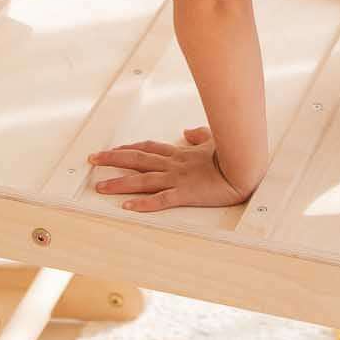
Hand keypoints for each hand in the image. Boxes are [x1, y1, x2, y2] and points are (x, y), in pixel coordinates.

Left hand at [89, 126, 251, 211]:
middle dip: (113, 160)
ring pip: (143, 180)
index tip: (112, 150)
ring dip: (120, 183)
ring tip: (100, 187)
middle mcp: (175, 165)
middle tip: (91, 160)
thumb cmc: (235, 155)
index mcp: (181, 154)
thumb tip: (187, 131)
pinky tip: (128, 208)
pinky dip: (144, 204)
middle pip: (137, 160)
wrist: (248, 168)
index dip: (128, 149)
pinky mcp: (187, 194)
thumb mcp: (215, 142)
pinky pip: (162, 200)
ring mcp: (179, 179)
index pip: (148, 149)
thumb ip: (200, 136)